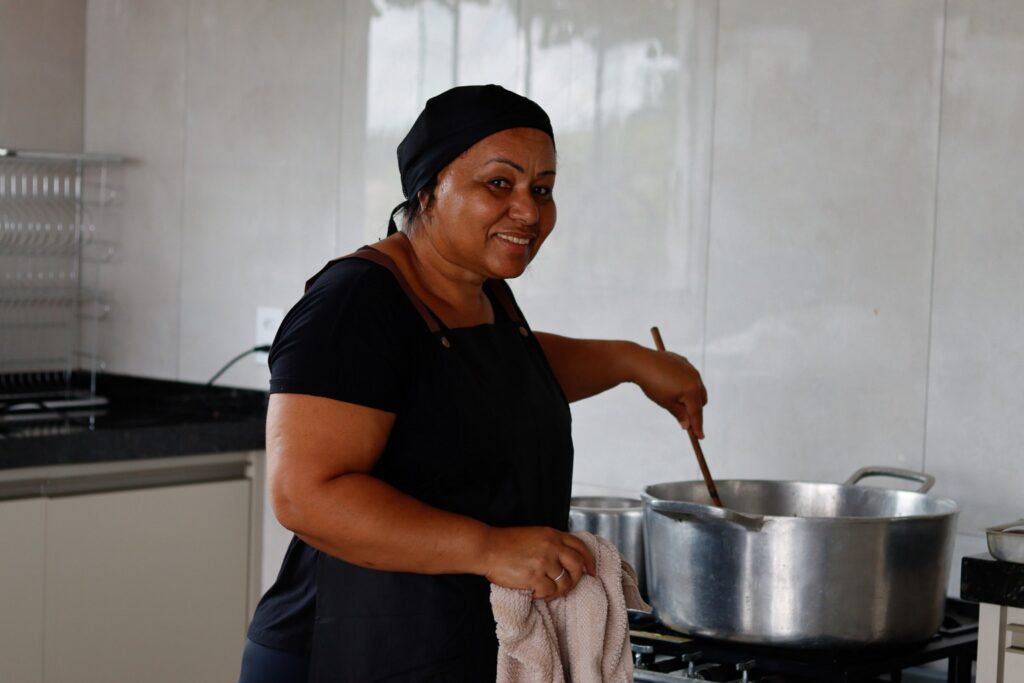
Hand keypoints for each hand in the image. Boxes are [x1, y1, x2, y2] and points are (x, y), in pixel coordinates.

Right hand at [479, 527, 595, 599]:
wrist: (487, 548)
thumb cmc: (505, 543)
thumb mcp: (533, 535)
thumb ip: (551, 543)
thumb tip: (565, 559)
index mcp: (552, 534)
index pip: (579, 546)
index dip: (589, 560)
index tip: (591, 570)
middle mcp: (551, 546)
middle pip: (577, 565)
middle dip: (577, 578)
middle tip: (570, 585)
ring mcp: (543, 562)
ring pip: (565, 582)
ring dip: (559, 590)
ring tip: (548, 591)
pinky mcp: (534, 577)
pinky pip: (550, 592)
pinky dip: (545, 595)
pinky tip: (536, 592)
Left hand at [630, 346, 707, 437]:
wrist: (639, 362)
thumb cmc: (652, 384)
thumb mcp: (666, 403)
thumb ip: (679, 414)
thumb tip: (686, 425)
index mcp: (692, 390)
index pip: (697, 413)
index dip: (697, 426)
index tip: (700, 437)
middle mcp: (695, 378)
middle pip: (701, 400)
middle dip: (695, 410)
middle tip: (684, 417)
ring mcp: (690, 368)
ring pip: (697, 387)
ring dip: (691, 397)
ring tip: (676, 400)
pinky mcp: (683, 361)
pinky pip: (689, 376)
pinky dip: (685, 384)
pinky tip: (672, 385)